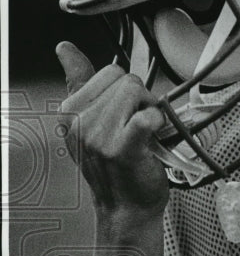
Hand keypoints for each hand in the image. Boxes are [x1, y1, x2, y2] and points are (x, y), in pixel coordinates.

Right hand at [56, 42, 168, 219]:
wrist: (126, 207)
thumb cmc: (115, 166)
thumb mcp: (90, 122)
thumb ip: (80, 83)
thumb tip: (65, 49)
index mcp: (70, 111)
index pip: (108, 71)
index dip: (127, 89)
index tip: (126, 110)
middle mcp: (80, 122)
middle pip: (126, 80)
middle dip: (141, 98)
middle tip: (139, 124)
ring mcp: (98, 135)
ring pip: (137, 92)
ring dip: (150, 110)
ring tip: (145, 132)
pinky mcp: (122, 148)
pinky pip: (146, 116)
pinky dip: (158, 122)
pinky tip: (153, 135)